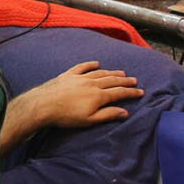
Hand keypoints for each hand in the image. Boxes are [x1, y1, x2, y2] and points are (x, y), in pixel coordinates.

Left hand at [28, 61, 142, 128]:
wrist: (43, 105)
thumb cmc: (66, 116)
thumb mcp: (89, 120)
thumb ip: (108, 115)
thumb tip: (125, 112)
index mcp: (98, 96)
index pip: (119, 92)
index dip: (131, 92)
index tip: (140, 92)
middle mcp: (91, 83)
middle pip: (112, 80)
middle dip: (125, 80)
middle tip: (134, 80)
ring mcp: (80, 77)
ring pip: (100, 73)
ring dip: (111, 72)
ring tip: (120, 72)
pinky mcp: (68, 75)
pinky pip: (82, 67)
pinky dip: (90, 65)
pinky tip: (96, 63)